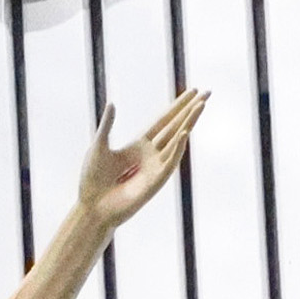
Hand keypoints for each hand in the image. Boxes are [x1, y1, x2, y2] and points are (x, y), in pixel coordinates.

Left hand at [74, 92, 207, 232]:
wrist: (91, 208)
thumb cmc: (93, 181)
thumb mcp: (99, 147)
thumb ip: (107, 126)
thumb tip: (112, 103)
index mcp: (140, 145)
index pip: (164, 121)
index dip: (177, 106)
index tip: (193, 91)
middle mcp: (152, 154)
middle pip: (175, 127)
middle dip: (190, 110)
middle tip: (207, 93)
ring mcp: (155, 167)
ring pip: (176, 140)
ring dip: (188, 123)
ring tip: (201, 105)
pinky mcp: (155, 181)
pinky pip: (169, 162)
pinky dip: (177, 148)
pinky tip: (185, 133)